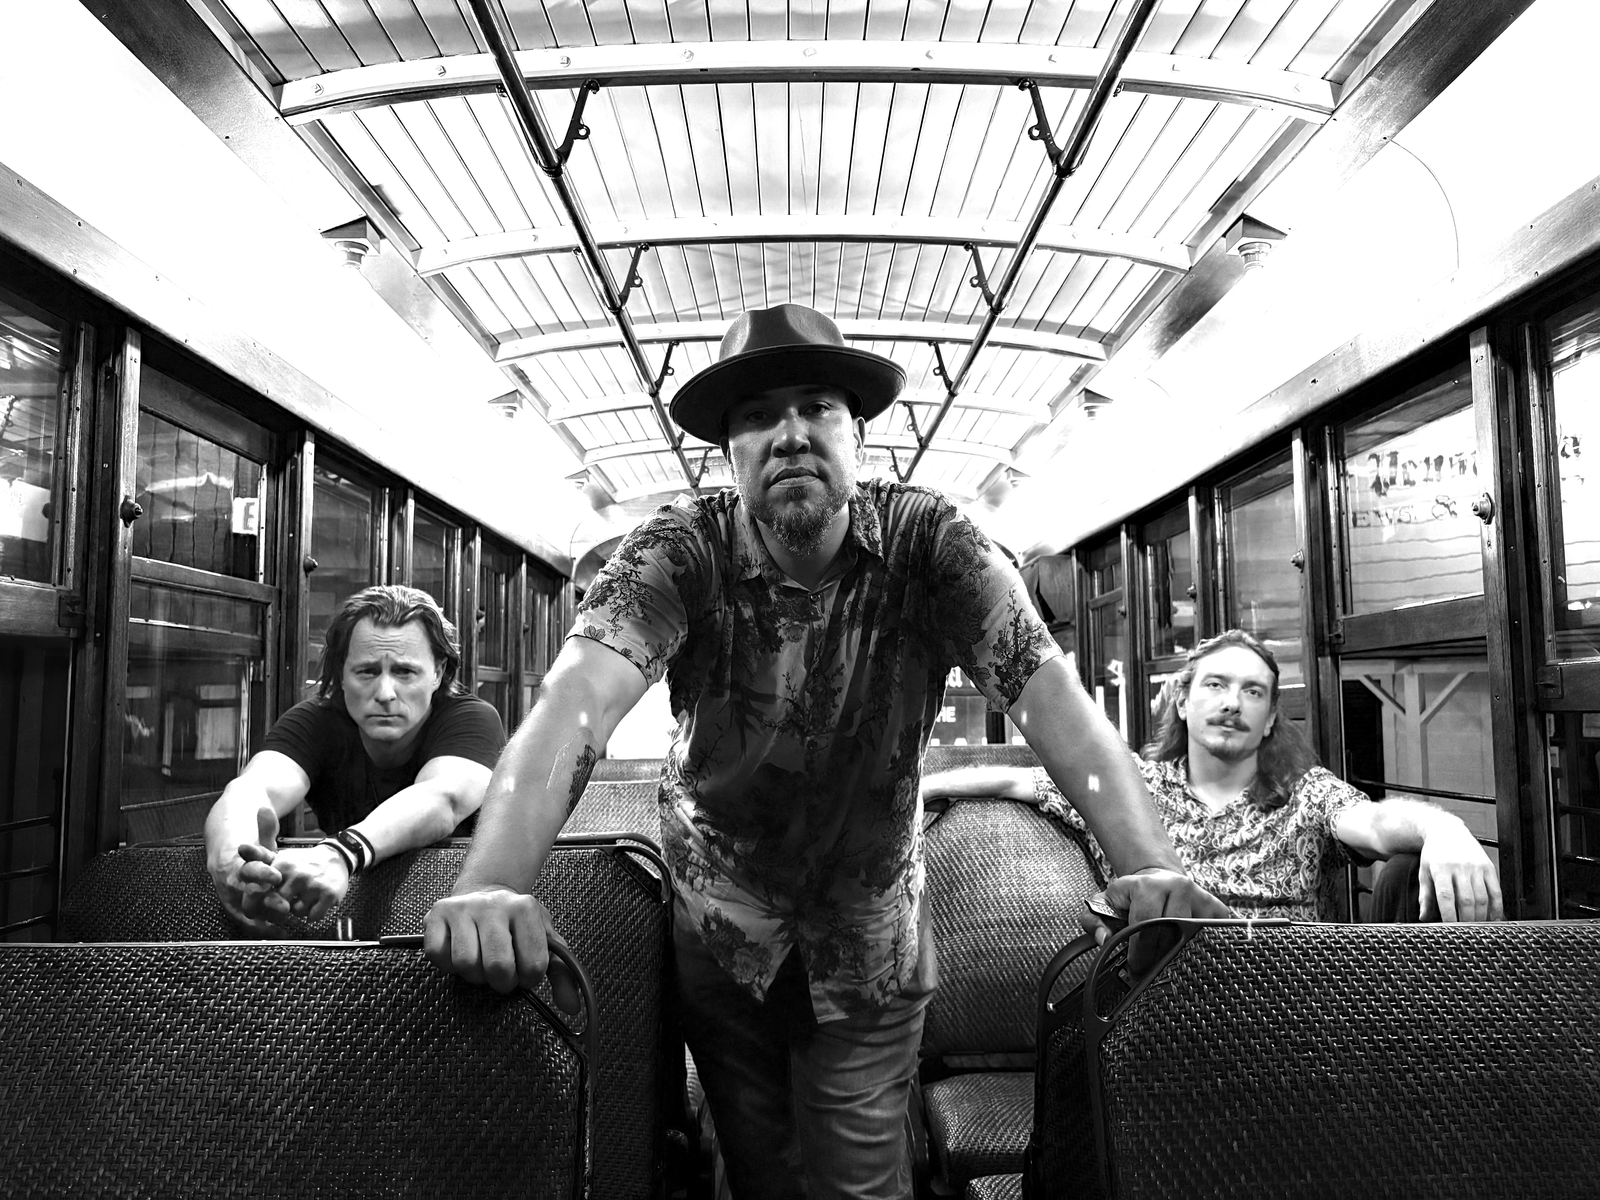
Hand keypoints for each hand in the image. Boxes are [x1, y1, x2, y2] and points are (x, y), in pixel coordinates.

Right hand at [209, 806, 283, 935]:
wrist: (224, 853)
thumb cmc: (247, 847)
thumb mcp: (257, 837)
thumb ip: (263, 826)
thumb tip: (265, 808)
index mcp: (233, 864)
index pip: (245, 870)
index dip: (260, 874)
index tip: (276, 876)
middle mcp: (229, 882)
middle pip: (245, 895)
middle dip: (265, 901)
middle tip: (285, 906)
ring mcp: (231, 897)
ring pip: (245, 911)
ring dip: (264, 919)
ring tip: (284, 926)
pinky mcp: (237, 908)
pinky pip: (248, 921)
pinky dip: (262, 927)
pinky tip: (280, 932)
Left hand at [266, 843, 352, 925]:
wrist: (336, 857)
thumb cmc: (305, 862)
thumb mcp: (282, 857)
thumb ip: (258, 856)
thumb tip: (241, 848)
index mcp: (283, 866)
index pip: (263, 892)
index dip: (262, 901)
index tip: (262, 904)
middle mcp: (298, 875)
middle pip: (279, 906)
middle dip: (282, 907)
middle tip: (289, 900)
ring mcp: (314, 886)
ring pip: (297, 913)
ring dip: (300, 909)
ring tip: (305, 898)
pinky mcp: (328, 895)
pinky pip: (313, 916)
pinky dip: (313, 914)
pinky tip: (315, 902)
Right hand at [424, 888, 580, 1011]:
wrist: (485, 892)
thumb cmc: (516, 924)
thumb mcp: (544, 940)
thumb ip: (562, 973)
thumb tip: (572, 1008)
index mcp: (525, 908)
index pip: (534, 965)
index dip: (528, 979)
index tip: (524, 971)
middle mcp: (494, 904)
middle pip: (498, 966)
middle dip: (502, 981)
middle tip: (502, 973)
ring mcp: (462, 908)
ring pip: (466, 964)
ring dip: (474, 975)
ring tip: (481, 962)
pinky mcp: (436, 915)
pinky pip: (438, 955)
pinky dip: (448, 965)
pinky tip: (459, 953)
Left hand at [1095, 868, 1232, 972]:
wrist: (1157, 878)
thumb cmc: (1131, 896)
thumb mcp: (1105, 903)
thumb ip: (1093, 920)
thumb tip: (1103, 939)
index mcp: (1147, 885)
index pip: (1145, 923)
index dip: (1139, 950)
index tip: (1135, 965)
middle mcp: (1177, 886)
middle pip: (1171, 933)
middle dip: (1158, 956)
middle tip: (1151, 969)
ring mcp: (1201, 896)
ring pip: (1193, 937)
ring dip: (1180, 954)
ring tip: (1168, 960)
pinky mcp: (1218, 908)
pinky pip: (1213, 935)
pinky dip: (1201, 948)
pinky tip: (1188, 951)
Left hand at [1419, 824, 1503, 921]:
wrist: (1447, 830)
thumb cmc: (1434, 854)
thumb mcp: (1424, 872)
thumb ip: (1425, 895)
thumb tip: (1424, 917)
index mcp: (1441, 868)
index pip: (1446, 896)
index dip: (1449, 914)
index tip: (1449, 928)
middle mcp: (1460, 867)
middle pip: (1467, 900)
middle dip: (1466, 920)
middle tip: (1465, 932)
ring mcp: (1476, 867)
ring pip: (1483, 898)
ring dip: (1481, 916)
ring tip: (1476, 927)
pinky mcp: (1489, 867)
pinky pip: (1496, 891)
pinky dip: (1496, 907)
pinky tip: (1493, 917)